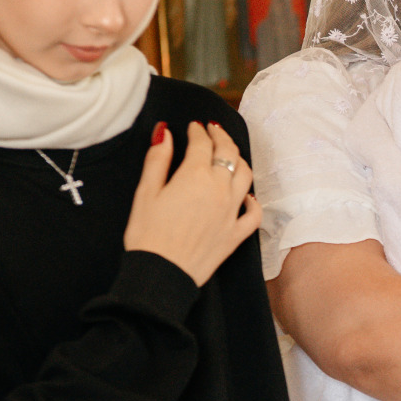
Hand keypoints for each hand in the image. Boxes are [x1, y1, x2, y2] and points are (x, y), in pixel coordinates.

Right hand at [124, 121, 260, 286]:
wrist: (161, 273)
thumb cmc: (148, 235)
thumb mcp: (146, 192)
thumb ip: (157, 159)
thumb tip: (164, 133)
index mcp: (195, 175)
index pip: (202, 143)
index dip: (198, 131)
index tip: (194, 127)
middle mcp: (219, 189)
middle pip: (229, 153)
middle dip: (221, 137)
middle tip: (214, 131)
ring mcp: (231, 212)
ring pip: (246, 176)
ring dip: (240, 160)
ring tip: (231, 155)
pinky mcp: (236, 234)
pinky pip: (254, 213)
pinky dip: (253, 201)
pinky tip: (247, 196)